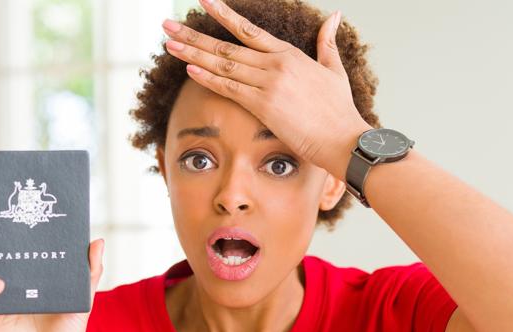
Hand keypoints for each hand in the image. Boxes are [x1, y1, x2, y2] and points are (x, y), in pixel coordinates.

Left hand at [160, 0, 371, 172]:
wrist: (344, 138)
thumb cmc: (339, 110)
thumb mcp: (334, 69)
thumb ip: (327, 42)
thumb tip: (334, 15)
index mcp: (288, 54)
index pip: (248, 29)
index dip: (223, 14)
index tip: (202, 1)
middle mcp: (275, 64)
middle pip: (226, 45)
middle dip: (193, 35)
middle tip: (167, 26)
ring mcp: (268, 84)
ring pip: (223, 64)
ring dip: (192, 55)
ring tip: (168, 45)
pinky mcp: (264, 106)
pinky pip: (229, 89)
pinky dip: (208, 78)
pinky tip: (188, 70)